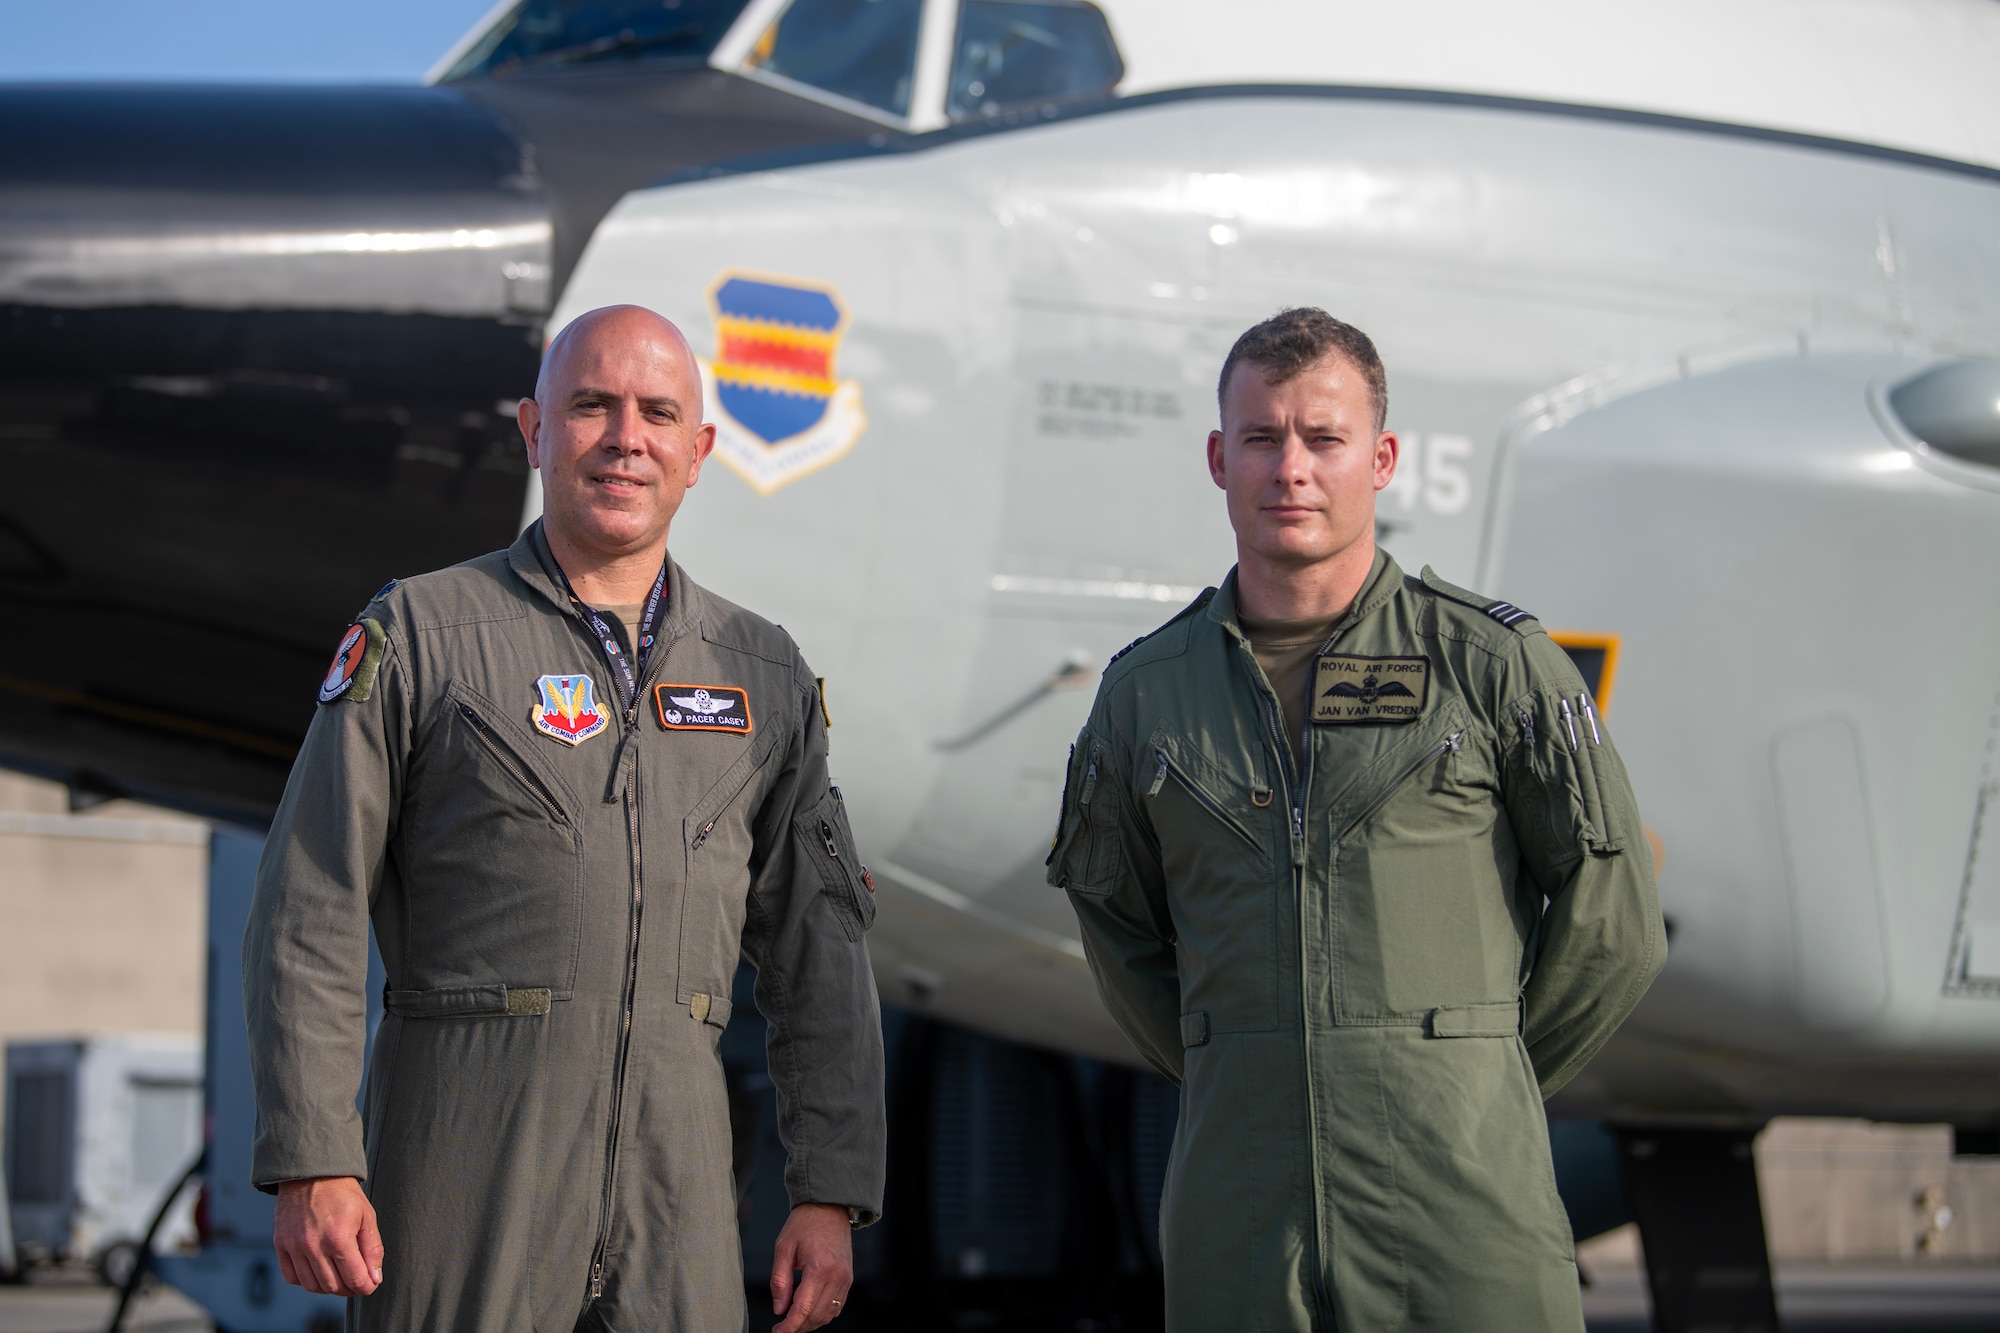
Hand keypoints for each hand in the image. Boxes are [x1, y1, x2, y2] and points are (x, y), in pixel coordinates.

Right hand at [273, 1176, 382, 1296]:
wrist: (312, 1173)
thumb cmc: (342, 1193)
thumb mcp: (367, 1216)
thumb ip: (373, 1250)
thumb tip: (374, 1278)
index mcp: (339, 1238)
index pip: (355, 1279)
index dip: (366, 1287)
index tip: (370, 1284)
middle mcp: (314, 1245)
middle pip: (333, 1286)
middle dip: (349, 1288)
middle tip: (356, 1279)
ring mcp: (294, 1246)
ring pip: (312, 1286)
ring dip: (328, 1287)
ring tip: (339, 1275)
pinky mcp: (280, 1245)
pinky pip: (292, 1277)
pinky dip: (306, 1280)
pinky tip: (318, 1270)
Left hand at [770, 1202, 852, 1331]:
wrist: (828, 1207)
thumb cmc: (805, 1224)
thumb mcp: (783, 1248)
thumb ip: (779, 1281)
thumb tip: (779, 1308)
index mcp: (820, 1267)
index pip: (804, 1309)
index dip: (789, 1326)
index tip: (777, 1332)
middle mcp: (837, 1276)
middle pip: (817, 1316)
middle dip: (798, 1327)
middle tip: (782, 1327)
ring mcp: (846, 1278)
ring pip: (828, 1314)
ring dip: (811, 1323)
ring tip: (794, 1320)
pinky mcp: (848, 1278)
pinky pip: (837, 1306)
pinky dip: (823, 1314)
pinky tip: (809, 1311)